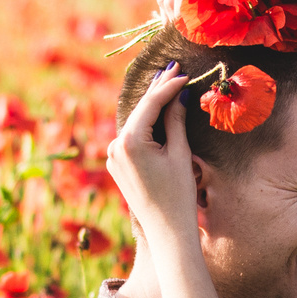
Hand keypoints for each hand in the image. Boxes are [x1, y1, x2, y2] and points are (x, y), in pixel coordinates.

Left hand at [107, 64, 199, 247]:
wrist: (166, 230)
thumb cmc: (178, 193)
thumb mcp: (180, 153)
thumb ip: (175, 121)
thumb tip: (178, 95)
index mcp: (130, 142)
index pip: (151, 104)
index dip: (168, 86)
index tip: (183, 72)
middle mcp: (116, 146)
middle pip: (140, 110)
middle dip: (158, 90)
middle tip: (173, 67)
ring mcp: (113, 155)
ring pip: (135, 122)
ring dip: (151, 105)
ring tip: (167, 83)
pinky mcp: (117, 164)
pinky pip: (132, 136)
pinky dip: (145, 123)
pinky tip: (157, 110)